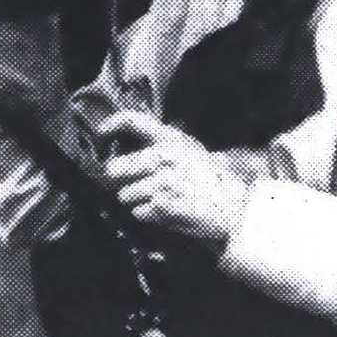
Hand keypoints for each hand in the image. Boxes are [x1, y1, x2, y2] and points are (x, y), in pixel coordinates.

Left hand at [93, 112, 249, 245]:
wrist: (235, 206)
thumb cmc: (211, 179)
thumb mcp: (189, 150)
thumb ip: (161, 146)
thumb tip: (125, 153)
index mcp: (170, 139)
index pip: (131, 120)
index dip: (110, 126)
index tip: (100, 134)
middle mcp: (164, 157)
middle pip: (115, 168)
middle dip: (121, 180)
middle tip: (134, 184)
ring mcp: (162, 182)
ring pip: (124, 195)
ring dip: (136, 201)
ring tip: (158, 200)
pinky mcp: (163, 206)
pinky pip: (138, 212)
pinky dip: (147, 215)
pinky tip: (164, 211)